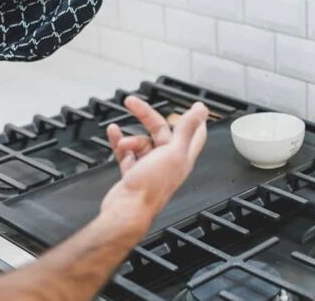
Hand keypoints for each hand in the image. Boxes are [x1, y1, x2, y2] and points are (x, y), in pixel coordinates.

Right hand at [97, 97, 208, 234]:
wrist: (127, 210)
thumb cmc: (151, 187)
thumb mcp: (173, 151)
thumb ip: (187, 128)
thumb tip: (201, 109)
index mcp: (182, 156)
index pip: (194, 134)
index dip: (194, 119)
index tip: (194, 106)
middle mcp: (168, 161)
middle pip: (160, 131)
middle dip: (145, 116)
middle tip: (132, 103)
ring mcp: (149, 168)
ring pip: (141, 143)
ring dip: (129, 138)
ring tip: (121, 142)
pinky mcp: (133, 174)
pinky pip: (126, 153)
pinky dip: (119, 141)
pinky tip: (113, 132)